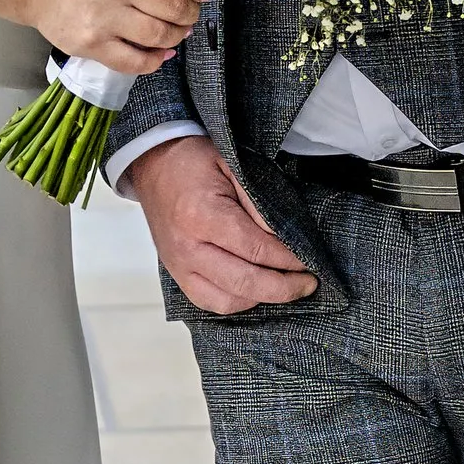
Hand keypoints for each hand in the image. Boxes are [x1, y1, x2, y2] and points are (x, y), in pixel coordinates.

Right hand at [20, 0, 207, 77]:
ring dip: (176, 36)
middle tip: (189, 13)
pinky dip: (155, 60)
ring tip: (177, 31)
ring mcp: (102, 16)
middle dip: (190, 12)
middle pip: (174, 7)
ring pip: (159, 35)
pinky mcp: (90, 44)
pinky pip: (135, 61)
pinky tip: (161, 53)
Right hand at [124, 135, 317, 313]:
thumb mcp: (233, 166)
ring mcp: (178, 265)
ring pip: (227, 300)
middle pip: (245, 282)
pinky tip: (256, 291)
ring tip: (285, 287)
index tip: (310, 261)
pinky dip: (237, 302)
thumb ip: (260, 203)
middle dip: (283, 287)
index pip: (257, 250)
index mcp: (202, 216)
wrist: (153, 164)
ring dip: (261, 298)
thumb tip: (286, 238)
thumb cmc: (192, 161)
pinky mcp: (176, 273)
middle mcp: (187, 247)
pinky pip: (209, 302)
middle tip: (308, 283)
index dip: (289, 260)